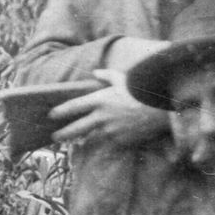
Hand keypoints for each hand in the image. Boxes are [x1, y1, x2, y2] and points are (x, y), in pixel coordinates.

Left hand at [49, 67, 169, 147]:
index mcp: (99, 100)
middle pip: (76, 129)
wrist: (163, 110)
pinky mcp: (120, 141)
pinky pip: (111, 141)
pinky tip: (113, 135)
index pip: (73, 107)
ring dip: (86, 138)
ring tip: (79, 139)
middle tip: (54, 137)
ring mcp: (110, 131)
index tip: (51, 115)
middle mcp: (101, 117)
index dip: (60, 112)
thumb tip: (95, 73)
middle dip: (63, 134)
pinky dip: (110, 138)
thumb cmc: (143, 91)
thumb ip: (107, 76)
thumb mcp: (124, 79)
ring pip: (93, 137)